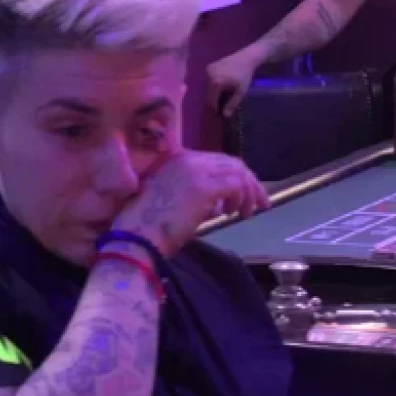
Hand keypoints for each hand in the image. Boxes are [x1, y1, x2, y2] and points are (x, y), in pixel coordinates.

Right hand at [112, 151, 268, 257]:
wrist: (136, 237)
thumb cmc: (148, 228)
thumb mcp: (172, 201)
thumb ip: (196, 195)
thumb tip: (218, 203)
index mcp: (176, 159)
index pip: (216, 160)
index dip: (234, 176)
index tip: (243, 194)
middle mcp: (187, 158)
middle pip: (231, 162)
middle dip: (249, 182)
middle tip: (258, 203)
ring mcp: (195, 170)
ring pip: (238, 171)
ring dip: (249, 191)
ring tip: (248, 212)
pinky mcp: (204, 187)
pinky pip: (236, 185)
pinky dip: (243, 198)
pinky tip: (237, 213)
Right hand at [206, 49, 262, 117]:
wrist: (246, 58)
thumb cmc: (245, 75)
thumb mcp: (241, 91)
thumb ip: (232, 103)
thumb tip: (225, 116)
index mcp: (216, 83)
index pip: (211, 101)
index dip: (215, 108)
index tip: (221, 112)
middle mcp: (208, 76)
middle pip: (208, 95)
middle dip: (214, 100)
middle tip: (223, 103)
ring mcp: (208, 70)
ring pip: (207, 88)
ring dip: (214, 93)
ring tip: (224, 94)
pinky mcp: (209, 67)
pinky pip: (208, 81)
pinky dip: (213, 85)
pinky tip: (222, 85)